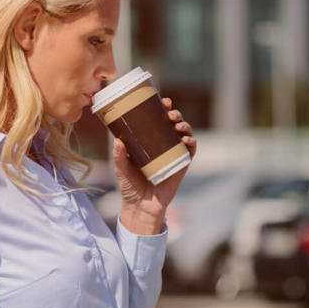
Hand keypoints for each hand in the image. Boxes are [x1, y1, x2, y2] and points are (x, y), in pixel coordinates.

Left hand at [115, 98, 195, 234]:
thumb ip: (119, 156)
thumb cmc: (130, 186)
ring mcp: (174, 154)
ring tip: (178, 125)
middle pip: (174, 124)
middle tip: (170, 113)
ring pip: (184, 134)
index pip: (158, 120)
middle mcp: (163, 145)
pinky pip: (190, 151)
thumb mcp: (121, 168)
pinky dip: (191, 143)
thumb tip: (117, 140)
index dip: (163, 109)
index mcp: (149, 141)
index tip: (164, 101)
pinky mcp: (181, 165)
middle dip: (175, 114)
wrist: (141, 206)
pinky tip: (187, 139)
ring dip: (185, 126)